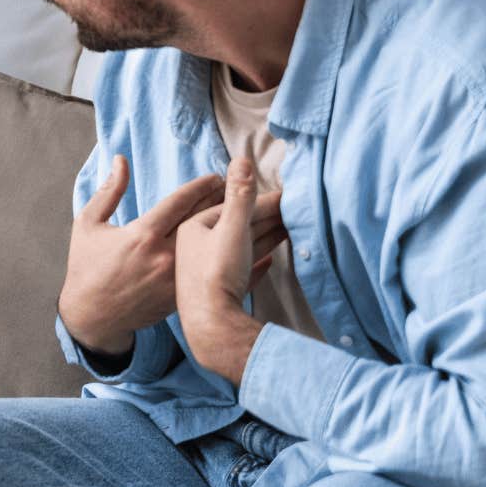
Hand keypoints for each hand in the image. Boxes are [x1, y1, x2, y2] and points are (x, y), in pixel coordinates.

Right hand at [58, 158, 280, 359]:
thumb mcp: (88, 225)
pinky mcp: (181, 296)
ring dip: (237, 230)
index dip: (200, 187)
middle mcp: (163, 256)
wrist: (93, 317)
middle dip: (224, 202)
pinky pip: (213, 274)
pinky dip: (235, 261)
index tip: (217, 176)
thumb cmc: (86, 268)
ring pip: (213, 248)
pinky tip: (260, 251)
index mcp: (141, 235)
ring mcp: (175, 279)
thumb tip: (120, 159)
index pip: (179, 203)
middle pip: (202, 222)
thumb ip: (108, 191)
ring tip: (256, 215)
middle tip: (243, 187)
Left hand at [174, 157, 278, 385]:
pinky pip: (242, 274)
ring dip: (265, 238)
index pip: (232, 208)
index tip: (286, 197)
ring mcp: (207, 275)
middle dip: (265, 218)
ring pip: (241, 249)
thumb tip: (241, 160)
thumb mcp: (232, 227)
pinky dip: (257, 265)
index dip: (261, 202)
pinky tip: (269, 262)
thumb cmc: (217, 273)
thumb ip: (240, 196)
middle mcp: (195, 250)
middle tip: (293, 210)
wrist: (212, 326)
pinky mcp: (221, 296)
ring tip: (289, 228)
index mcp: (192, 230)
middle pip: (236, 228)